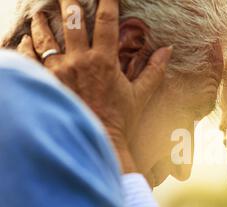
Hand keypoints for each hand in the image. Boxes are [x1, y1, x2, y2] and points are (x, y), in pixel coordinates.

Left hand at [17, 0, 171, 172]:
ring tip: (40, 15)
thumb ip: (154, 70)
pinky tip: (25, 40)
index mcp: (104, 61)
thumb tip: (168, 49)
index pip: (106, 22)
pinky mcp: (47, 84)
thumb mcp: (141, 95)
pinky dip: (26, 48)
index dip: (107, 2)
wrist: (99, 141)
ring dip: (42, 23)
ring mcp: (60, 72)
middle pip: (72, 21)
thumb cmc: (121, 120)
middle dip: (69, 2)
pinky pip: (31, 60)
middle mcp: (79, 61)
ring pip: (46, 38)